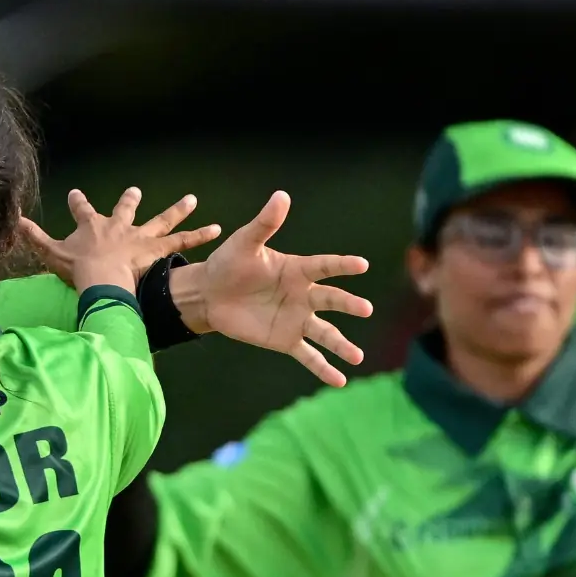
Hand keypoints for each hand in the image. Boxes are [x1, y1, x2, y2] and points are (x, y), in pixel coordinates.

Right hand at [19, 188, 220, 291]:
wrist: (102, 279)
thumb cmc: (77, 268)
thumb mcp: (50, 253)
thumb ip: (33, 237)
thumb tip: (14, 222)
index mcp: (92, 225)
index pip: (82, 209)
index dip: (78, 202)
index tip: (77, 194)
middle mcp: (119, 225)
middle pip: (126, 208)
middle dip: (129, 200)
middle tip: (135, 191)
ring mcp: (140, 236)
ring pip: (161, 220)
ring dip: (177, 209)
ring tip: (192, 200)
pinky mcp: (156, 248)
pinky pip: (181, 242)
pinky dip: (199, 236)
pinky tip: (217, 230)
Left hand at [175, 191, 372, 387]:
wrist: (210, 294)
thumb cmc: (229, 264)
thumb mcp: (244, 242)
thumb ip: (265, 224)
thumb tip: (281, 195)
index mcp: (298, 269)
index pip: (325, 266)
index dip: (342, 266)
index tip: (362, 265)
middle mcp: (304, 295)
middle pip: (331, 300)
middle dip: (349, 304)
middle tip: (366, 309)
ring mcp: (297, 319)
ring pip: (325, 333)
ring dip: (342, 345)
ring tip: (359, 357)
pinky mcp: (285, 340)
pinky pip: (308, 356)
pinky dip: (323, 368)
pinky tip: (340, 380)